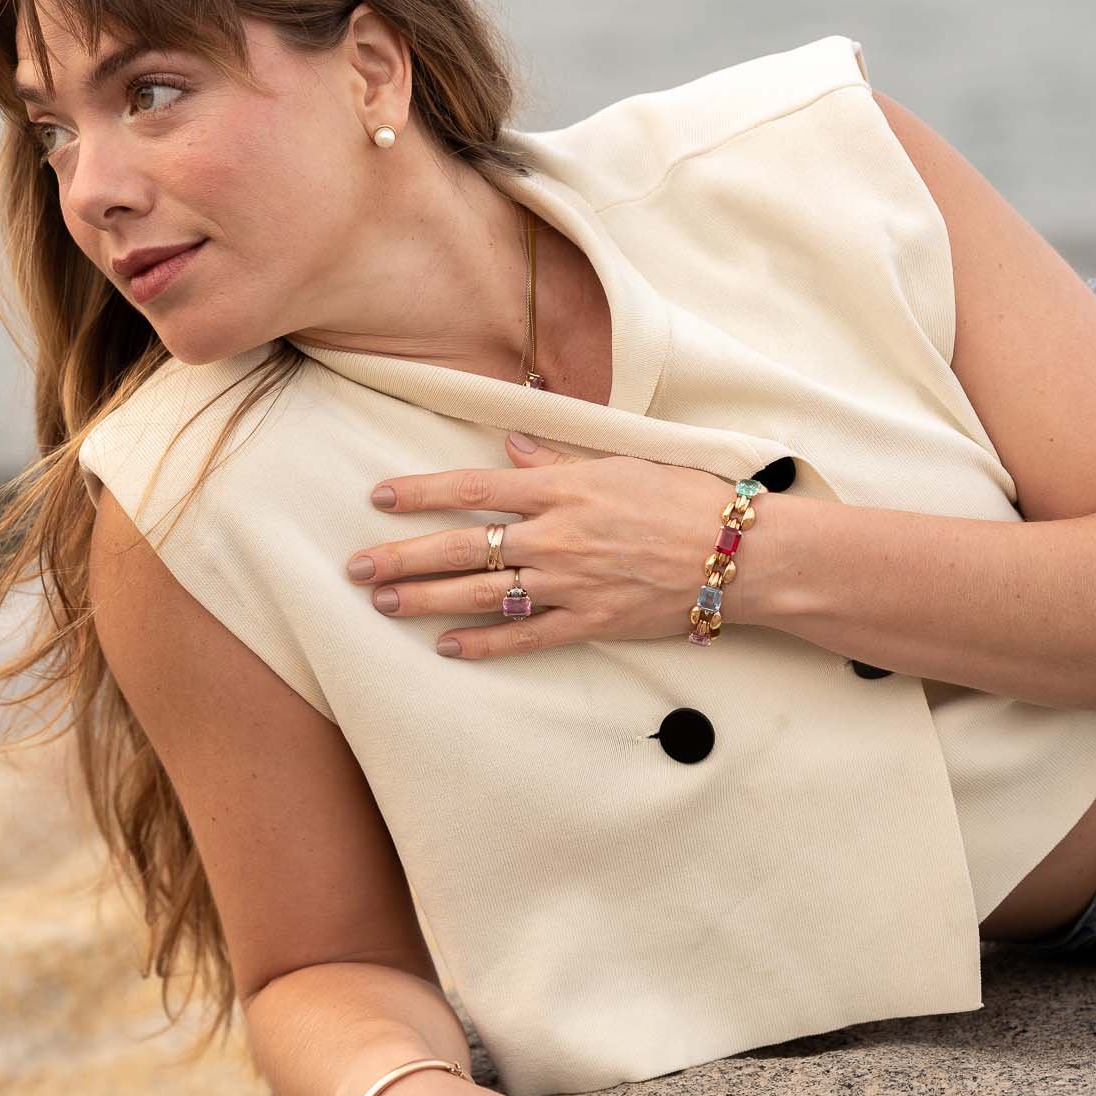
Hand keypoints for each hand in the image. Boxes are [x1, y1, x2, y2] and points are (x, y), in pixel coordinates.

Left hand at [346, 432, 779, 659]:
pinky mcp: (590, 621)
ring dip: (427, 600)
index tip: (379, 497)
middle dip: (402, 557)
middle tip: (356, 567)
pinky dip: (484, 644)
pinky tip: (448, 647)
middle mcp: (557, 536)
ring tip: (383, 602)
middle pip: (462, 546)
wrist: (740, 555)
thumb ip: (560, 459)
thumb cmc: (687, 499)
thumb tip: (513, 448)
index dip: (420, 493)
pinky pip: (525, 636)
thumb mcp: (621, 463)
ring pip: (481, 593)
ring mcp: (571, 583)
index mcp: (563, 489)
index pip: (473, 488)